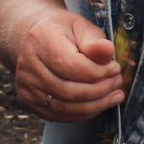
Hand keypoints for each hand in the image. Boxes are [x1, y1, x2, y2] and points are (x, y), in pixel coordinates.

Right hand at [4, 2, 122, 121]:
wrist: (34, 41)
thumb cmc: (63, 33)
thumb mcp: (81, 27)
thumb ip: (94, 41)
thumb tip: (108, 51)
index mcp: (40, 40)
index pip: (70, 65)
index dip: (97, 72)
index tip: (115, 68)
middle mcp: (27, 65)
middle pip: (68, 90)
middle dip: (100, 90)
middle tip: (117, 83)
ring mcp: (25, 85)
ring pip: (65, 107)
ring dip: (95, 105)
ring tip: (114, 95)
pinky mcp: (28, 101)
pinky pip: (59, 115)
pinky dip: (83, 113)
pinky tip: (98, 104)